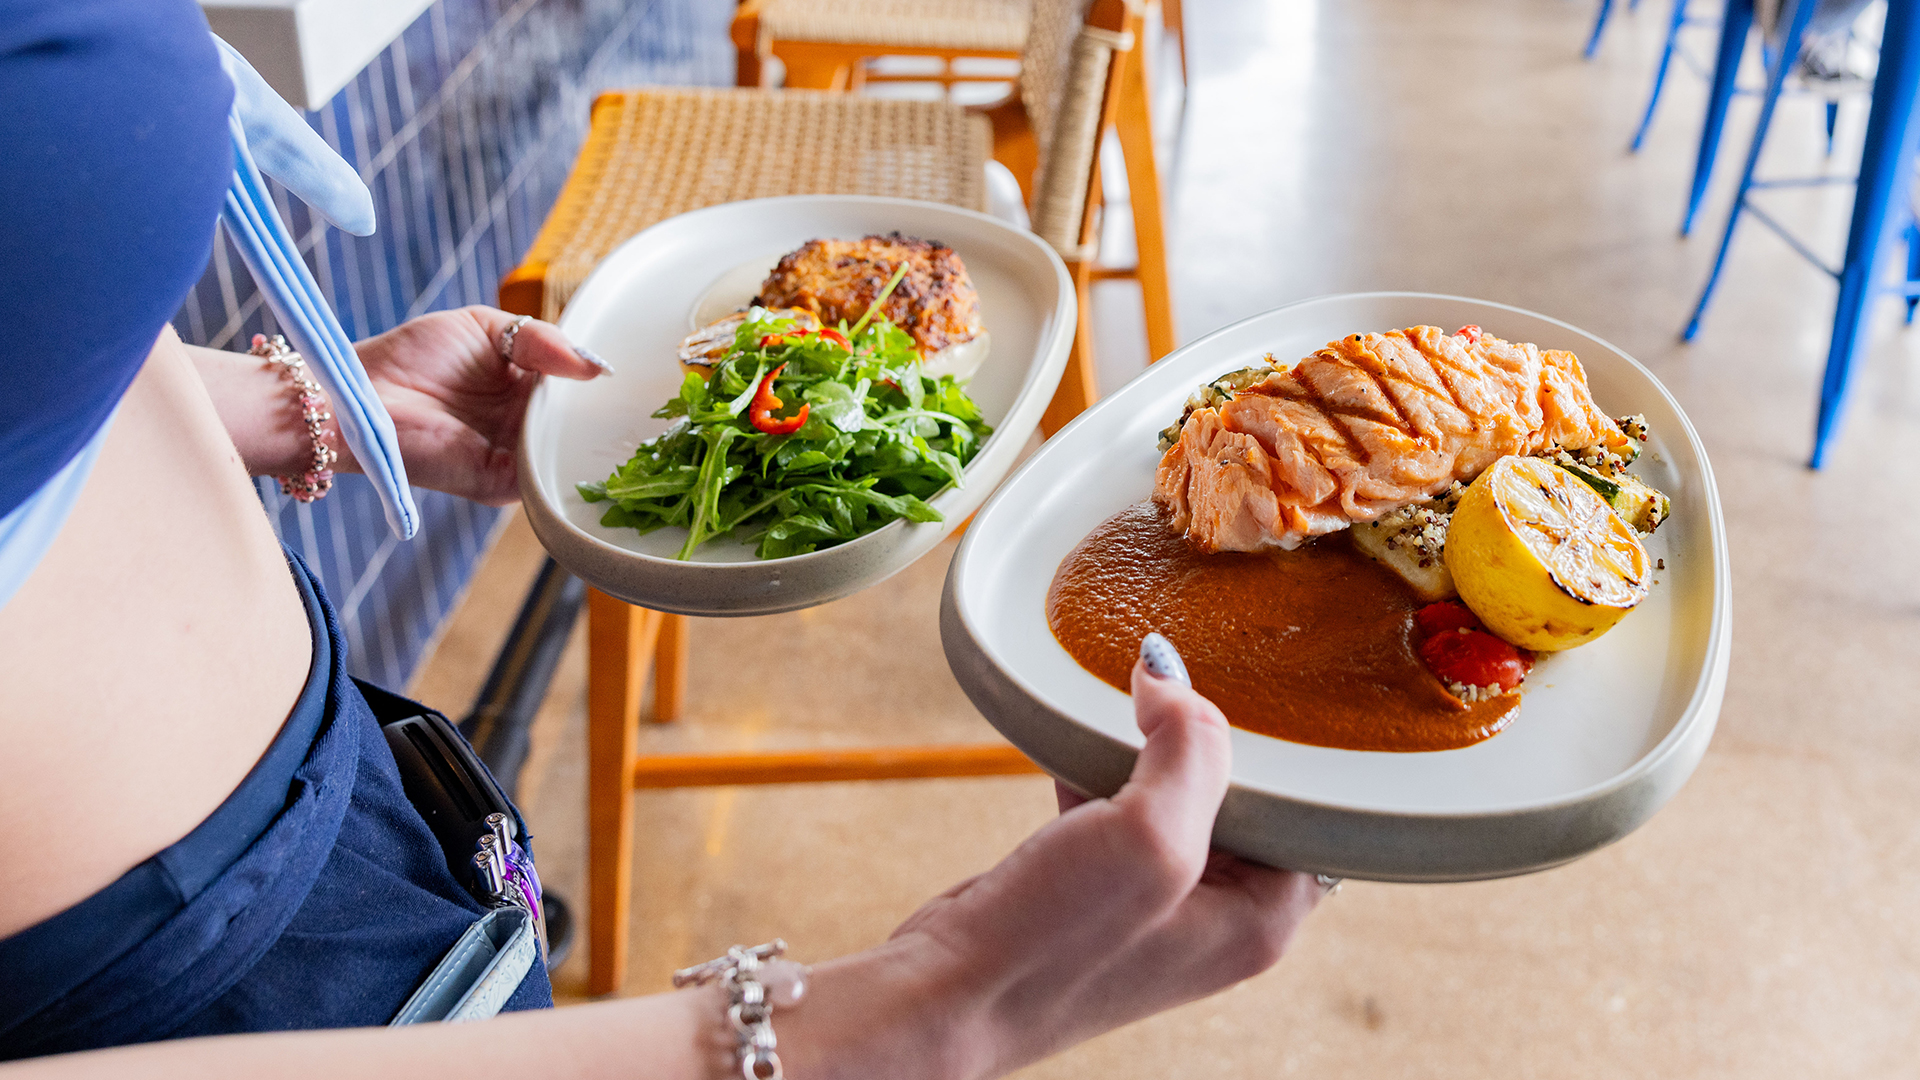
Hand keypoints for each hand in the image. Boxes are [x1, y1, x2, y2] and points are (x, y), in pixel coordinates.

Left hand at [345, 307, 608, 504]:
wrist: (362, 393)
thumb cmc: (412, 357)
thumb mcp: (486, 327)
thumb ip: (541, 339)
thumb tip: (594, 366)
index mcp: (524, 389)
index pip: (576, 391)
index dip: (600, 384)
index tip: (631, 377)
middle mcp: (523, 426)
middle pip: (579, 427)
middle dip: (605, 416)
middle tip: (635, 404)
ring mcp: (514, 457)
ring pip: (569, 455)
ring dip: (589, 440)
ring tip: (617, 420)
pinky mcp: (499, 483)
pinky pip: (545, 480)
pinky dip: (563, 464)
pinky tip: (577, 439)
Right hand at [783, 634, 1323, 1079]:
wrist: (947, 996)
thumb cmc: (1053, 943)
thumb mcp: (1146, 834)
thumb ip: (1186, 745)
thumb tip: (1168, 670)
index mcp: (1262, 918)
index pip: (1306, 809)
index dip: (1276, 749)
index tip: (1239, 692)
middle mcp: (1220, 916)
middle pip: (1244, 795)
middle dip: (1207, 740)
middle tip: (1179, 687)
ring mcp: (1158, 904)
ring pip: (1176, 796)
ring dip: (1148, 750)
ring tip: (1129, 704)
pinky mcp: (1101, 890)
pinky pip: (1121, 808)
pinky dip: (1100, 769)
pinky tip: (1073, 744)